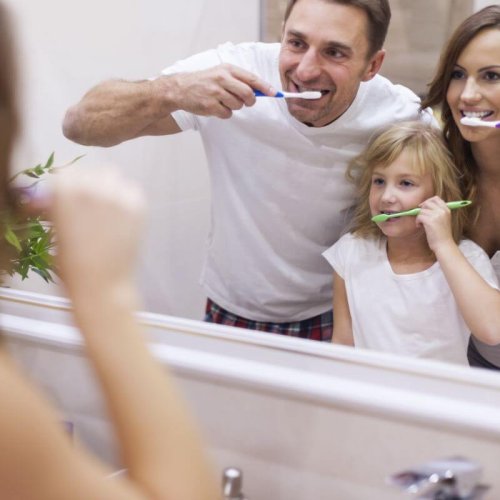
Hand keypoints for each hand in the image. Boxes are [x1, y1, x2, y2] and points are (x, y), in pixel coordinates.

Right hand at [47, 167, 145, 296]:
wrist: (101, 286)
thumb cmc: (72, 265)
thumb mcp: (55, 231)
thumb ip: (55, 207)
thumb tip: (49, 196)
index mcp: (64, 192)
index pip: (65, 173)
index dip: (65, 186)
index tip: (65, 196)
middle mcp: (91, 187)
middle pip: (89, 172)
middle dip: (86, 185)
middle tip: (86, 205)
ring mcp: (118, 196)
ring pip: (112, 176)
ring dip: (107, 187)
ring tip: (105, 208)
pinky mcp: (138, 206)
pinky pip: (132, 189)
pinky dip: (126, 197)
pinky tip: (121, 215)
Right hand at [163, 63, 275, 118]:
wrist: (181, 89)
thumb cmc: (205, 82)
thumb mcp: (221, 73)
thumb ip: (239, 80)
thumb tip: (260, 91)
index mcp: (227, 69)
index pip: (251, 78)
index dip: (265, 87)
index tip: (274, 94)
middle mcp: (222, 79)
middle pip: (247, 94)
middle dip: (250, 100)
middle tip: (246, 102)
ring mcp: (215, 93)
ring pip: (238, 105)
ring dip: (234, 107)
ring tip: (223, 101)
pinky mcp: (210, 106)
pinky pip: (227, 114)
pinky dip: (224, 113)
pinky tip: (216, 107)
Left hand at [415, 196, 453, 252]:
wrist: (443, 245)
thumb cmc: (441, 234)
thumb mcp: (443, 220)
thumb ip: (437, 212)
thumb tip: (423, 206)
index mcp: (446, 210)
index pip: (436, 198)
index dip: (427, 201)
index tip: (423, 207)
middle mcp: (442, 211)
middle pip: (427, 203)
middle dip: (422, 209)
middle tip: (421, 217)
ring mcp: (437, 215)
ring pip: (422, 211)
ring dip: (419, 217)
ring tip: (422, 224)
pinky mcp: (430, 221)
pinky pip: (419, 216)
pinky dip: (417, 222)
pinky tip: (420, 227)